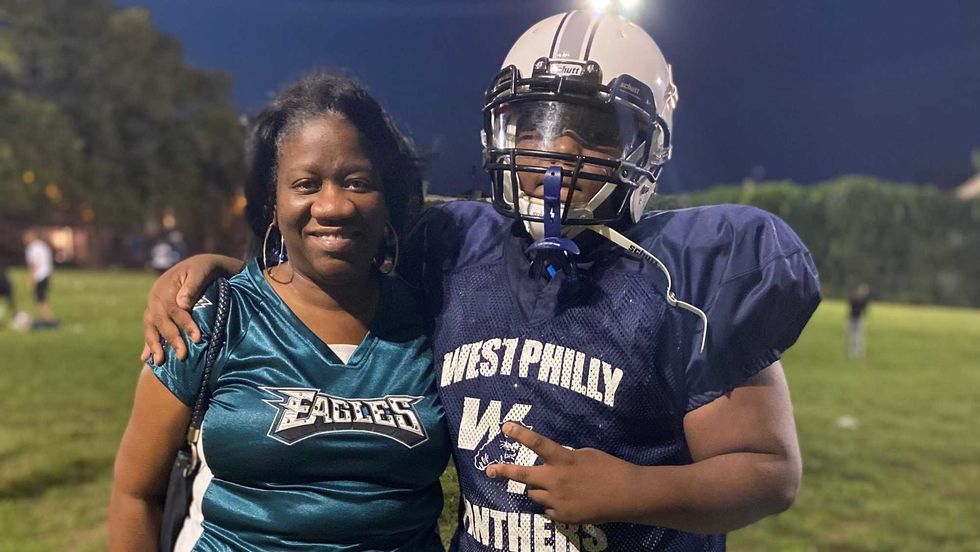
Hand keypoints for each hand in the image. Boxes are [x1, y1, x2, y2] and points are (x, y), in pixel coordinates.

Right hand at [140, 255, 240, 364]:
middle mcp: (155, 299)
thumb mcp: (201, 272)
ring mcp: (154, 307)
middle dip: (172, 340)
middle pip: (161, 322)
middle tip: (183, 356)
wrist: (199, 267)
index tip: (197, 338)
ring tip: (159, 362)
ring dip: (154, 346)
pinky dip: (149, 344)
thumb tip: (182, 304)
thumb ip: (193, 286)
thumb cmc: (203, 269)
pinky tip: (146, 358)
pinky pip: (151, 330)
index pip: (174, 309)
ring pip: (151, 328)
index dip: (185, 324)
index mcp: (164, 288)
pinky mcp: (157, 315)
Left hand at [486, 422, 640, 524]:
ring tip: (554, 486)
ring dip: (538, 489)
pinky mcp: (563, 517)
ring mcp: (558, 500)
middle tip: (490, 470)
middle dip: (504, 471)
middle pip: (523, 475)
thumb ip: (564, 457)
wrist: (626, 495)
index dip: (520, 434)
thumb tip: (550, 462)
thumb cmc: (609, 468)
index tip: (505, 426)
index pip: (537, 443)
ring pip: (534, 494)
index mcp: (564, 459)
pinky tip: (568, 501)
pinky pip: (547, 510)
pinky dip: (552, 505)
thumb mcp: (585, 454)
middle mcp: (556, 480)